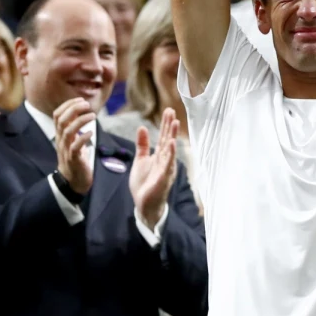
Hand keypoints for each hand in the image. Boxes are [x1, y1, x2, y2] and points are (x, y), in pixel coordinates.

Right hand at [54, 98, 95, 194]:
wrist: (74, 180)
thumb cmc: (76, 158)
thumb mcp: (74, 140)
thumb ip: (75, 127)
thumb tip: (80, 112)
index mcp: (61, 134)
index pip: (57, 114)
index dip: (68, 105)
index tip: (81, 99)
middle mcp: (61, 140)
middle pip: (61, 120)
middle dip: (73, 109)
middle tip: (87, 104)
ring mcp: (66, 149)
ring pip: (68, 131)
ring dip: (80, 120)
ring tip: (93, 116)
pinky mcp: (73, 159)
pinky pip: (75, 146)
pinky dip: (83, 137)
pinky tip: (91, 133)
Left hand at [129, 108, 179, 230]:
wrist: (144, 205)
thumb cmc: (144, 183)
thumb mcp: (140, 160)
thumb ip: (142, 145)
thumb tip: (142, 127)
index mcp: (159, 155)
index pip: (163, 136)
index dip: (165, 124)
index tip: (168, 110)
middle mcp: (165, 160)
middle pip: (167, 139)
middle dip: (169, 125)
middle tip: (171, 111)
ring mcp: (166, 168)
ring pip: (169, 149)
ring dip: (172, 136)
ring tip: (175, 122)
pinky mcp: (164, 177)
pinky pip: (168, 164)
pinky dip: (170, 153)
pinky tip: (172, 143)